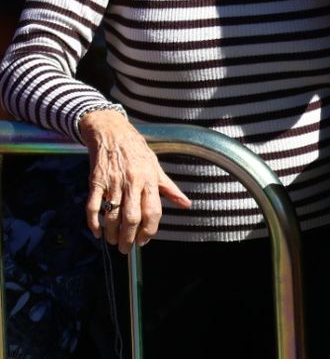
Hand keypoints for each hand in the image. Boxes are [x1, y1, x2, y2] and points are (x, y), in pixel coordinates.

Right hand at [80, 109, 190, 253]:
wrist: (112, 132)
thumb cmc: (137, 151)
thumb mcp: (156, 167)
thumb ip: (169, 188)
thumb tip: (186, 204)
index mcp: (149, 180)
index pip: (153, 211)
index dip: (150, 230)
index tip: (145, 241)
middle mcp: (132, 182)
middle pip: (132, 217)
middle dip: (130, 237)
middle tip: (127, 248)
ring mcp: (113, 183)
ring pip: (112, 215)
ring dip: (112, 232)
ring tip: (113, 241)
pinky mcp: (95, 182)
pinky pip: (93, 206)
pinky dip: (94, 222)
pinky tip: (97, 232)